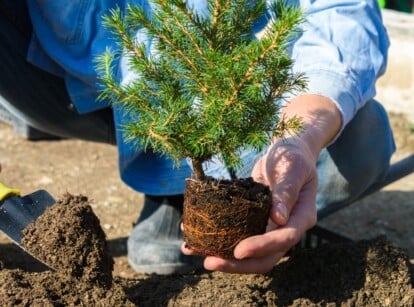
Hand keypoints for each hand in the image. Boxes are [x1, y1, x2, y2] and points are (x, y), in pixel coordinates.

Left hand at [182, 137, 317, 272]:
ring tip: (192, 250)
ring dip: (222, 256)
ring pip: (248, 252)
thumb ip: (287, 190)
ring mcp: (268, 227)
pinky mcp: (252, 221)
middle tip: (209, 262)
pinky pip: (236, 234)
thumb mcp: (292, 167)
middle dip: (237, 264)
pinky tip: (192, 236)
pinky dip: (216, 237)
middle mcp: (285, 228)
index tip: (239, 251)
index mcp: (301, 217)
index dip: (262, 248)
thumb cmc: (292, 156)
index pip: (284, 239)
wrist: (285, 151)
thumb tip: (279, 218)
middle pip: (264, 258)